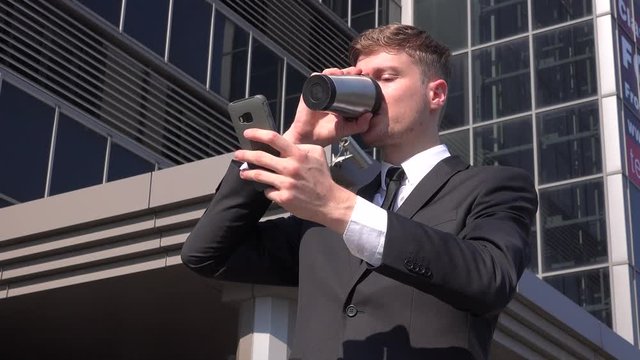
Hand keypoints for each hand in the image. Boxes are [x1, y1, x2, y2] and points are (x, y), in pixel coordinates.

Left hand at [234, 128, 355, 232]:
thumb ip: (301, 147)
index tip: (248, 133)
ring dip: (248, 173)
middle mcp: (290, 168)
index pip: (274, 139)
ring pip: (259, 175)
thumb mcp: (317, 154)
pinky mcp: (283, 198)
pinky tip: (271, 189)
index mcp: (298, 155)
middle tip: (237, 154)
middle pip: (260, 157)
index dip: (257, 134)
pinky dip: (268, 190)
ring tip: (243, 172)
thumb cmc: (322, 178)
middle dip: (245, 154)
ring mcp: (286, 184)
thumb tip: (286, 143)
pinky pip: (268, 191)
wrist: (329, 202)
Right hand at [284, 67, 373, 146]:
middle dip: (348, 72)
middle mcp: (330, 95)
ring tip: (341, 73)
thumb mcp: (346, 130)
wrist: (309, 138)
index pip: (348, 85)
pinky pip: (314, 80)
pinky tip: (326, 75)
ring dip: (334, 71)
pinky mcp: (309, 93)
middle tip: (355, 71)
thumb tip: (369, 115)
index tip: (363, 76)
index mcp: (339, 102)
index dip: (355, 79)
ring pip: (327, 76)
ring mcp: (320, 93)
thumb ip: (360, 125)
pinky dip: (320, 75)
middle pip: (339, 78)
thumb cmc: (325, 135)